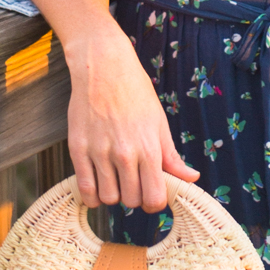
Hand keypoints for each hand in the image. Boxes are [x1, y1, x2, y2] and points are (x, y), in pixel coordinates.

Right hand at [64, 19, 197, 210]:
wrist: (103, 67)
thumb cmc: (135, 93)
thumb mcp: (159, 123)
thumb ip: (171, 156)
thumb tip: (191, 178)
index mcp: (150, 149)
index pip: (154, 199)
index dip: (154, 202)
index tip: (151, 193)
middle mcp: (125, 154)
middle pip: (131, 201)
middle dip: (134, 198)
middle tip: (132, 183)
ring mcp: (99, 152)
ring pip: (108, 198)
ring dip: (112, 195)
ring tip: (114, 180)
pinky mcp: (78, 149)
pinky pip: (84, 189)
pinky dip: (92, 195)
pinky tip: (97, 184)